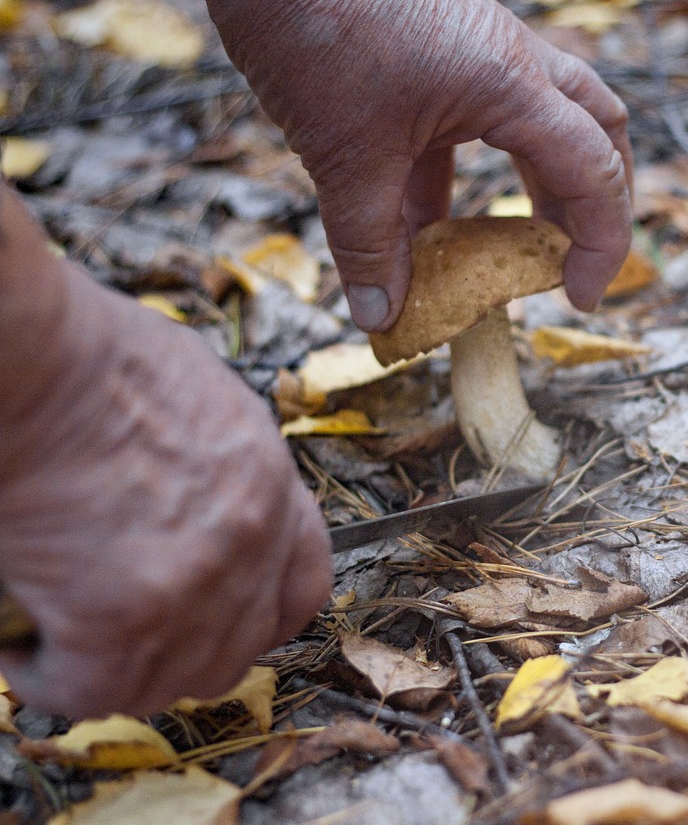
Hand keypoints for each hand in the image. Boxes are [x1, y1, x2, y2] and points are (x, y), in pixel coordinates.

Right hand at [0, 190, 331, 717]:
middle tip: (120, 637)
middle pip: (237, 646)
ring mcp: (199, 582)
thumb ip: (214, 465)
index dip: (257, 613)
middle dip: (180, 652)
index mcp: (268, 480)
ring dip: (113, 671)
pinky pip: (92, 691)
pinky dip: (49, 678)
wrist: (30, 354)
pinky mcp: (127, 618)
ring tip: (59, 637)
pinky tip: (21, 645)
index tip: (212, 619)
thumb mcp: (193, 397)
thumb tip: (186, 503)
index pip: (302, 582)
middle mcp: (251, 537)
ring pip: (169, 680)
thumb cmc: (85, 357)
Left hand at [194, 0, 633, 329]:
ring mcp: (477, 50)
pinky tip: (424, 225)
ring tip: (508, 250)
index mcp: (512, 85)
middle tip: (571, 262)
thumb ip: (369, 244)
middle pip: (598, 132)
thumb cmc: (312, 31)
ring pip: (542, 123)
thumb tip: (380, 318)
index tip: (579, 298)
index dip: (601, 244)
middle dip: (596, 203)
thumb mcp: (345, 157)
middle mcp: (512, 62)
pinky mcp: (437, 50)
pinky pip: (474, 121)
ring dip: (535, 186)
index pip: (594, 172)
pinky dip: (463, 176)